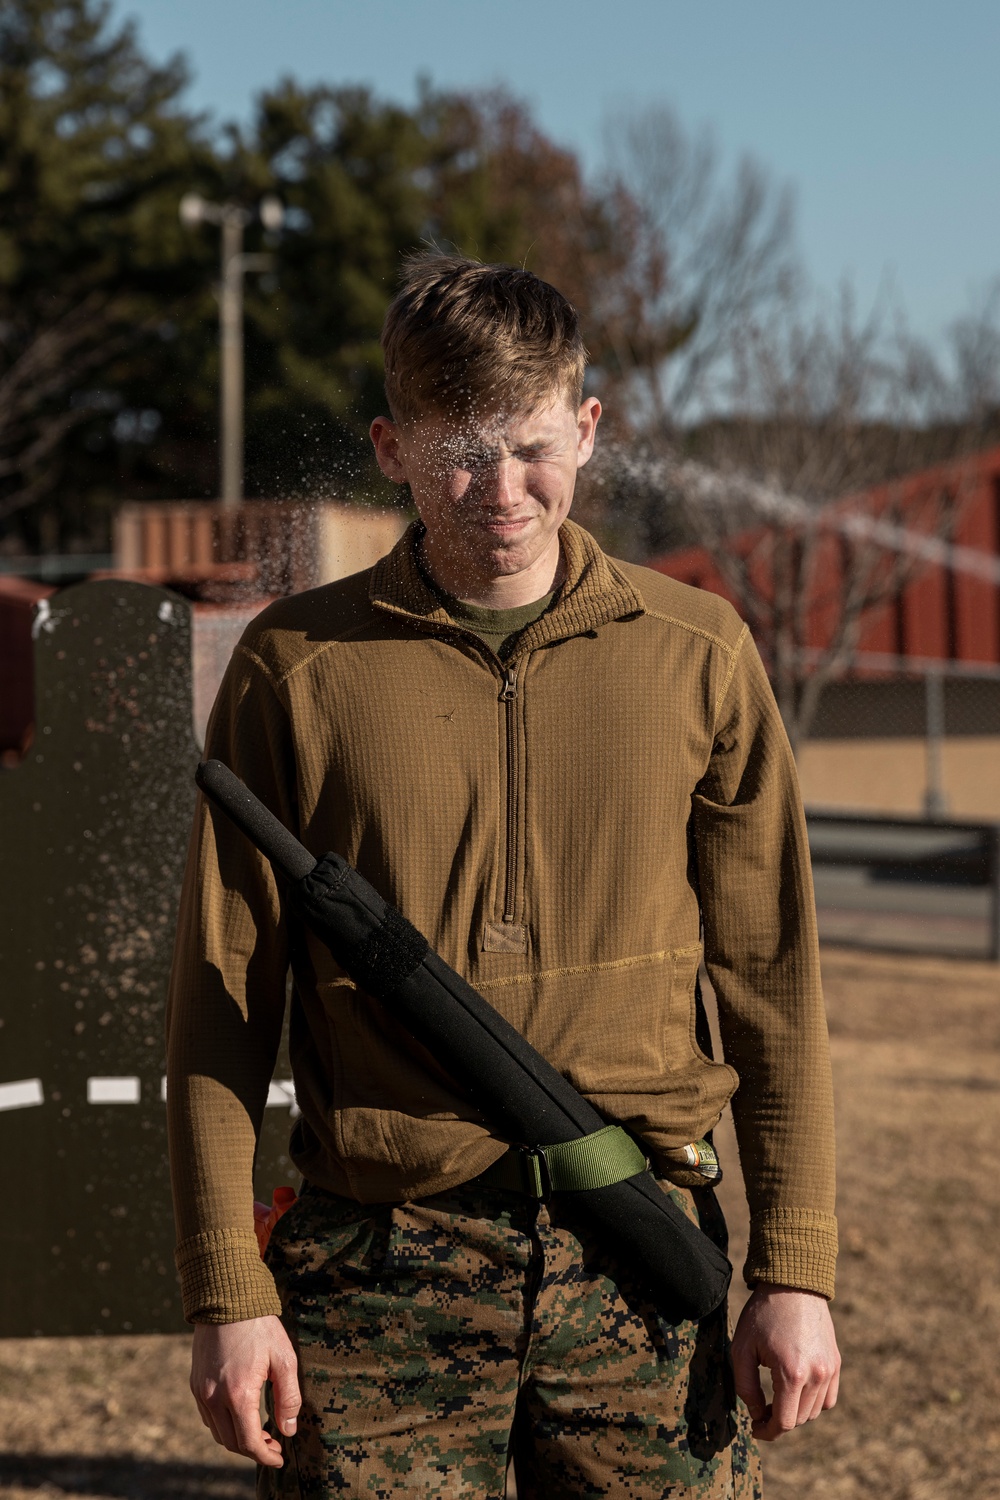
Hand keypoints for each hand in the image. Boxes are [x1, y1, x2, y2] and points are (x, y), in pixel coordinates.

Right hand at [190, 1315, 300, 1467]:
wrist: (226, 1298)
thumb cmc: (259, 1326)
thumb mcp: (283, 1358)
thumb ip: (288, 1397)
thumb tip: (289, 1429)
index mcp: (238, 1394)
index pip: (249, 1442)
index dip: (265, 1456)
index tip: (279, 1458)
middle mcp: (214, 1398)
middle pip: (231, 1443)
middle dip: (254, 1450)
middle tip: (274, 1445)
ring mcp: (201, 1391)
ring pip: (217, 1433)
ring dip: (238, 1440)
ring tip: (260, 1432)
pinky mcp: (195, 1383)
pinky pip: (208, 1417)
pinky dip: (224, 1425)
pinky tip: (241, 1416)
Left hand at [730, 1284, 839, 1441]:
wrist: (792, 1283)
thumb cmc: (763, 1314)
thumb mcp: (742, 1348)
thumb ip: (746, 1387)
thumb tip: (756, 1413)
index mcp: (791, 1374)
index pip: (784, 1422)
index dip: (767, 1431)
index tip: (754, 1427)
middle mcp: (816, 1375)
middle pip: (799, 1419)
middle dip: (778, 1421)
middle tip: (760, 1410)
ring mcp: (830, 1369)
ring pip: (814, 1411)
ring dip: (795, 1412)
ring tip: (776, 1399)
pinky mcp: (836, 1362)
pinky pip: (828, 1398)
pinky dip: (814, 1402)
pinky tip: (796, 1390)